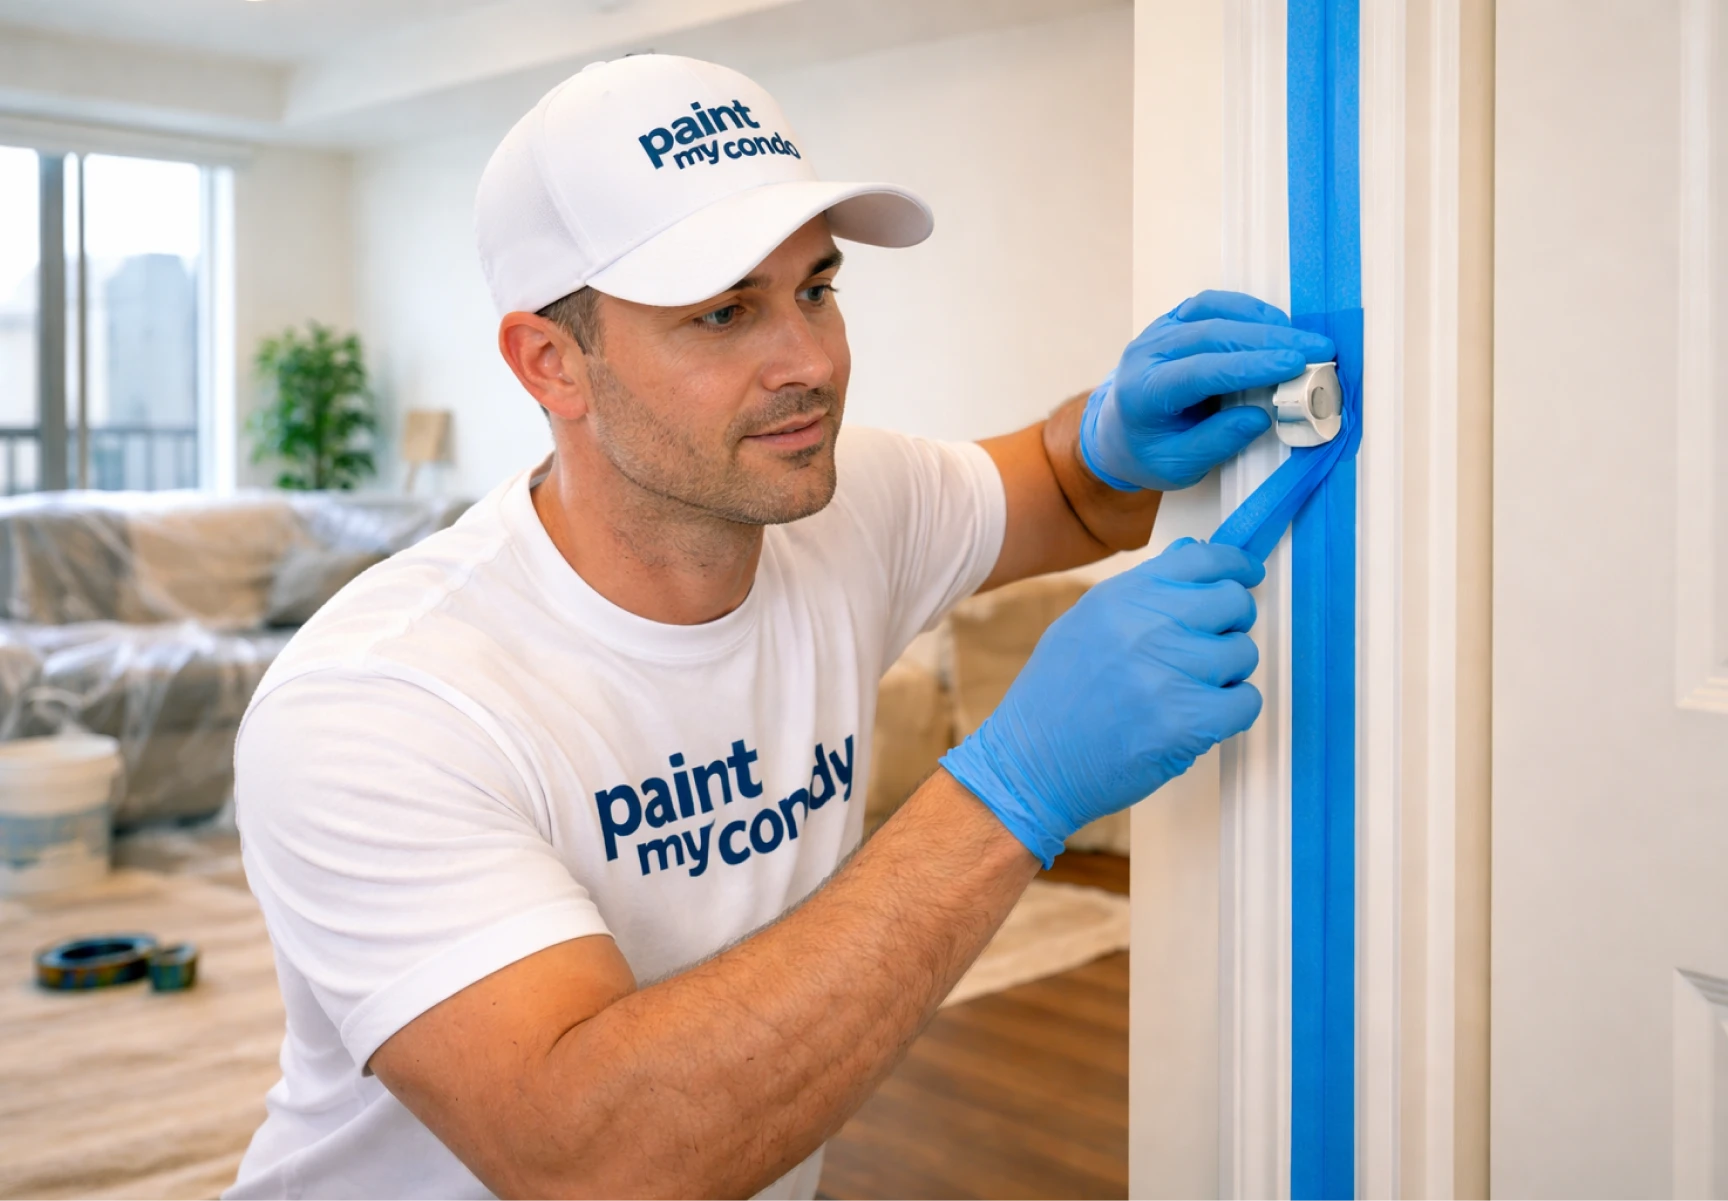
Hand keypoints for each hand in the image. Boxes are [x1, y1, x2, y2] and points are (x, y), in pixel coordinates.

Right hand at [940, 539, 1264, 864]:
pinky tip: (1199, 718)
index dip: (1234, 566)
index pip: (1202, 558)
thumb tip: (1192, 553)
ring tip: (1189, 691)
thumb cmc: (1055, 698)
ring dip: (1227, 674)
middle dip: (1231, 625)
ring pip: (1243, 654)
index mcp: (1122, 596)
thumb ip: (1142, 591)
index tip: (1246, 575)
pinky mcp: (1186, 720)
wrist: (1031, 763)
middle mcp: (1147, 625)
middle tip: (1211, 648)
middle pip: (1232, 603)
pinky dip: (1231, 712)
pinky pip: (1246, 702)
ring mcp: (1169, 672)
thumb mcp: (1086, 622)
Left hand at [1080, 290, 1335, 491]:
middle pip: (1212, 334)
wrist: (1115, 433)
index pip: (1200, 370)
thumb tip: (1262, 417)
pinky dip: (1246, 310)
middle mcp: (1147, 353)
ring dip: (1262, 321)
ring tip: (1303, 338)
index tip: (1294, 364)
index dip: (1250, 365)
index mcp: (1143, 392)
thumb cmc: (1147, 453)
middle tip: (1317, 349)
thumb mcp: (1178, 465)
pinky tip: (1275, 324)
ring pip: (1212, 311)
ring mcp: (1158, 331)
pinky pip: (1210, 305)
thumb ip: (1217, 442)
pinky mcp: (1173, 322)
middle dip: (1270, 339)